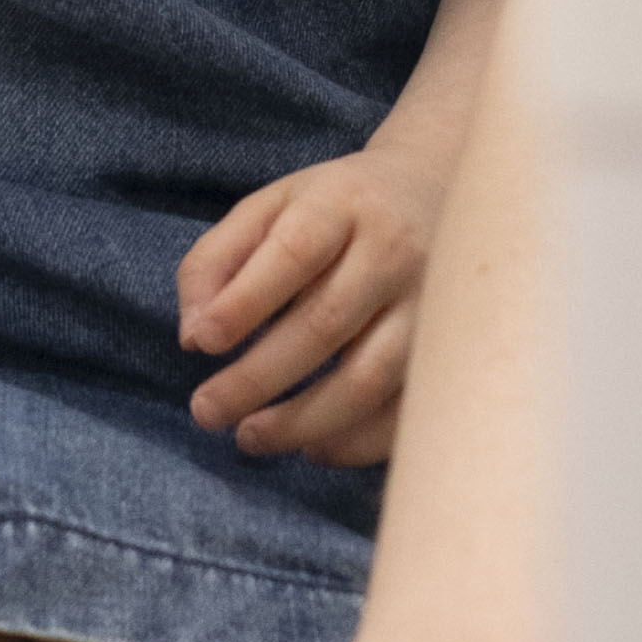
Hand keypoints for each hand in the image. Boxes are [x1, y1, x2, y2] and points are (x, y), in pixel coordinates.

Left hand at [177, 147, 438, 462]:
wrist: (437, 194)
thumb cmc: (334, 210)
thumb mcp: (271, 207)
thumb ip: (217, 260)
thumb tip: (192, 334)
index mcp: (343, 203)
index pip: (294, 252)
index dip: (244, 303)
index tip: (199, 344)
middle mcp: (395, 251)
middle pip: (325, 324)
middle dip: (257, 378)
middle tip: (206, 410)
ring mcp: (430, 304)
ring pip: (368, 378)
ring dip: (302, 421)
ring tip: (249, 436)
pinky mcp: (449, 351)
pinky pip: (405, 410)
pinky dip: (357, 442)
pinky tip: (314, 447)